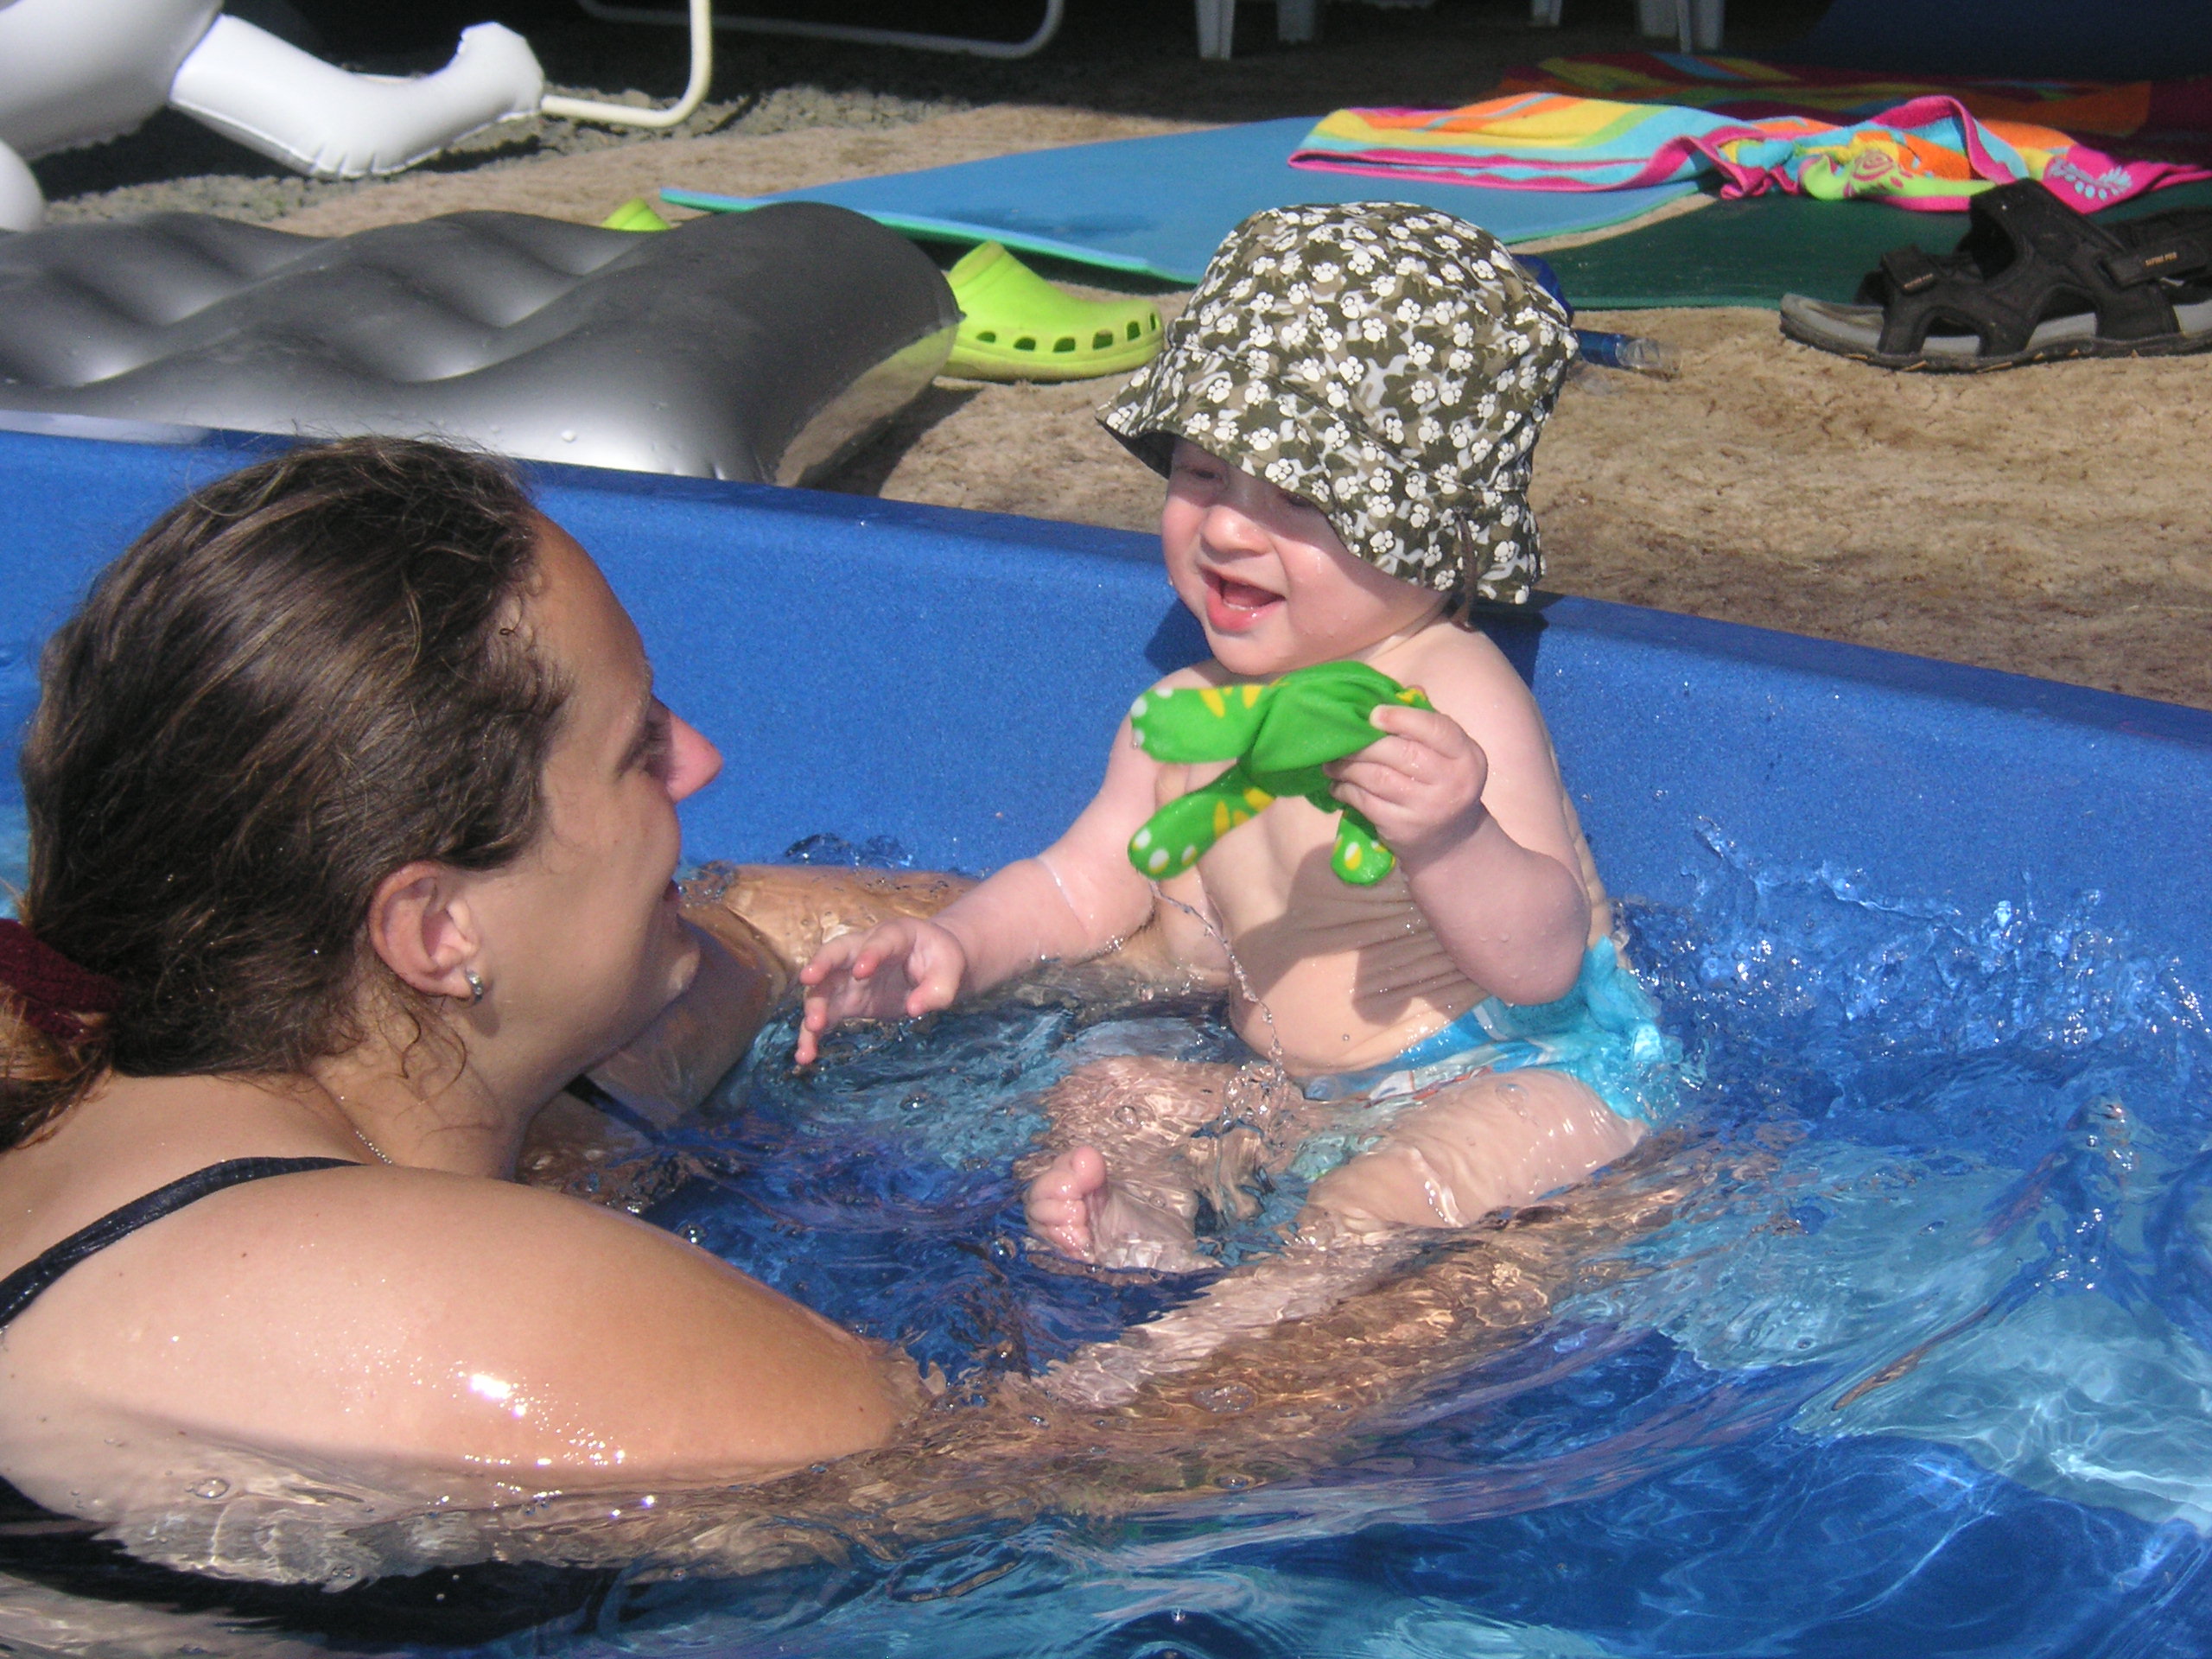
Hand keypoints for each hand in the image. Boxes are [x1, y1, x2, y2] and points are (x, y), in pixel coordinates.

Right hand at [794, 917, 968, 1064]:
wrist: (931, 968)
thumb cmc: (940, 963)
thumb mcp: (950, 971)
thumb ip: (936, 989)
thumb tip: (914, 1008)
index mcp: (894, 935)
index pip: (878, 942)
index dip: (870, 954)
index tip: (862, 971)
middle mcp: (862, 951)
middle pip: (835, 953)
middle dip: (821, 965)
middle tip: (809, 980)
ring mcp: (850, 976)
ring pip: (823, 987)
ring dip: (813, 1007)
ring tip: (811, 1029)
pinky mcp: (846, 1001)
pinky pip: (825, 1015)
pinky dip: (814, 1034)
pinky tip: (807, 1054)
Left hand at [1324, 701, 1490, 865]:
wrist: (1451, 842)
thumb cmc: (1443, 784)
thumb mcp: (1450, 754)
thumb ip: (1426, 723)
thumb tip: (1393, 693)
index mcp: (1466, 756)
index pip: (1436, 729)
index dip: (1401, 718)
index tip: (1372, 715)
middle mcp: (1451, 782)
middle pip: (1400, 752)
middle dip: (1364, 744)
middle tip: (1341, 739)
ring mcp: (1427, 808)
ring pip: (1377, 777)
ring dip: (1348, 767)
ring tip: (1332, 762)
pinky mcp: (1403, 828)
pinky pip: (1366, 802)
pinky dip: (1346, 790)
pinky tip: (1338, 784)